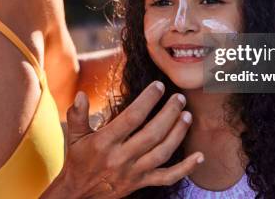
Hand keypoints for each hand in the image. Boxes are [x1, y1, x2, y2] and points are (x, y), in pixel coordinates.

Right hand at [43, 81, 202, 198]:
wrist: (79, 195)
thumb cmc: (79, 160)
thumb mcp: (74, 136)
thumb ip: (77, 115)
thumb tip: (80, 95)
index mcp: (104, 143)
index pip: (131, 118)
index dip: (147, 101)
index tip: (159, 86)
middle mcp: (121, 158)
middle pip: (152, 134)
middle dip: (169, 114)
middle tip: (180, 98)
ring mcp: (134, 172)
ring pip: (162, 153)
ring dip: (178, 134)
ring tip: (187, 116)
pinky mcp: (142, 183)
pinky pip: (167, 177)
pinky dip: (186, 168)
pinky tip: (200, 156)